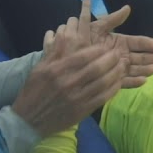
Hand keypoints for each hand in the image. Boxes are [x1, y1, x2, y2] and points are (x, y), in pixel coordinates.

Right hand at [11, 2, 128, 135]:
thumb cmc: (34, 91)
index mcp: (56, 70)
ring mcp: (76, 98)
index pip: (82, 56)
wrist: (29, 120)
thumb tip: (65, 32)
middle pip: (96, 68)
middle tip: (118, 54)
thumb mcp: (40, 69)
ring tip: (122, 66)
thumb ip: (54, 52)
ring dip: (116, 73)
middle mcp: (67, 83)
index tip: (106, 46)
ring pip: (103, 83)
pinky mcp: (82, 111)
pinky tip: (118, 82)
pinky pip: (103, 97)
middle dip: (111, 59)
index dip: (98, 50)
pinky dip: (113, 89)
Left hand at [80, 0, 152, 87]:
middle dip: (151, 58)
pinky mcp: (111, 79)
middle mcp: (120, 55)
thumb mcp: (96, 27)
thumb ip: (112, 19)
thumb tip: (127, 8)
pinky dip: (134, 81)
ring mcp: (116, 67)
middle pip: (139, 57)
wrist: (67, 56)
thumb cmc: (81, 39)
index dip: (147, 43)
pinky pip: (124, 81)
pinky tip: (144, 81)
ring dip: (146, 69)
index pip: (137, 42)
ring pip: (134, 69)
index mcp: (119, 42)